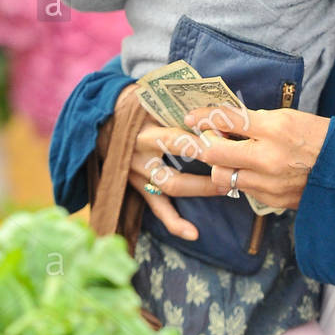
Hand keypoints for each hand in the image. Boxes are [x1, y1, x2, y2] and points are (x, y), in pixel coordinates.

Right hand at [101, 85, 221, 241]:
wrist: (101, 119)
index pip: (176, 140)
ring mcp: (139, 174)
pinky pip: (157, 209)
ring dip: (200, 189)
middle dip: (206, 172)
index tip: (228, 142)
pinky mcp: (139, 187)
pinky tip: (193, 234)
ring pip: (171, 188)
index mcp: (144, 132)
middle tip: (232, 167)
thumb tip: (217, 116)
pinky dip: (174, 223)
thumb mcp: (152, 100)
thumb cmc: (135, 105)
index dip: (201, 145)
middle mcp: (140, 155)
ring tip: (225, 187)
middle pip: (175, 169)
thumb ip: (179, 108)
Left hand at [183, 105, 331, 209]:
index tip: (193, 117)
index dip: (204, 116)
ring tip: (230, 156)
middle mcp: (268, 158)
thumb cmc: (321, 138)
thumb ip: (256, 120)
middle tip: (206, 139)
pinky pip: (243, 189)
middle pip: (214, 154)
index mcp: (276, 129)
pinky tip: (252, 170)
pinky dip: (242, 178)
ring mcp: (269, 183)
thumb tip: (226, 122)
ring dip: (221, 165)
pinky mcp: (272, 200)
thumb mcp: (290, 118)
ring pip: (223, 177)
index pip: (228, 119)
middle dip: (204, 145)